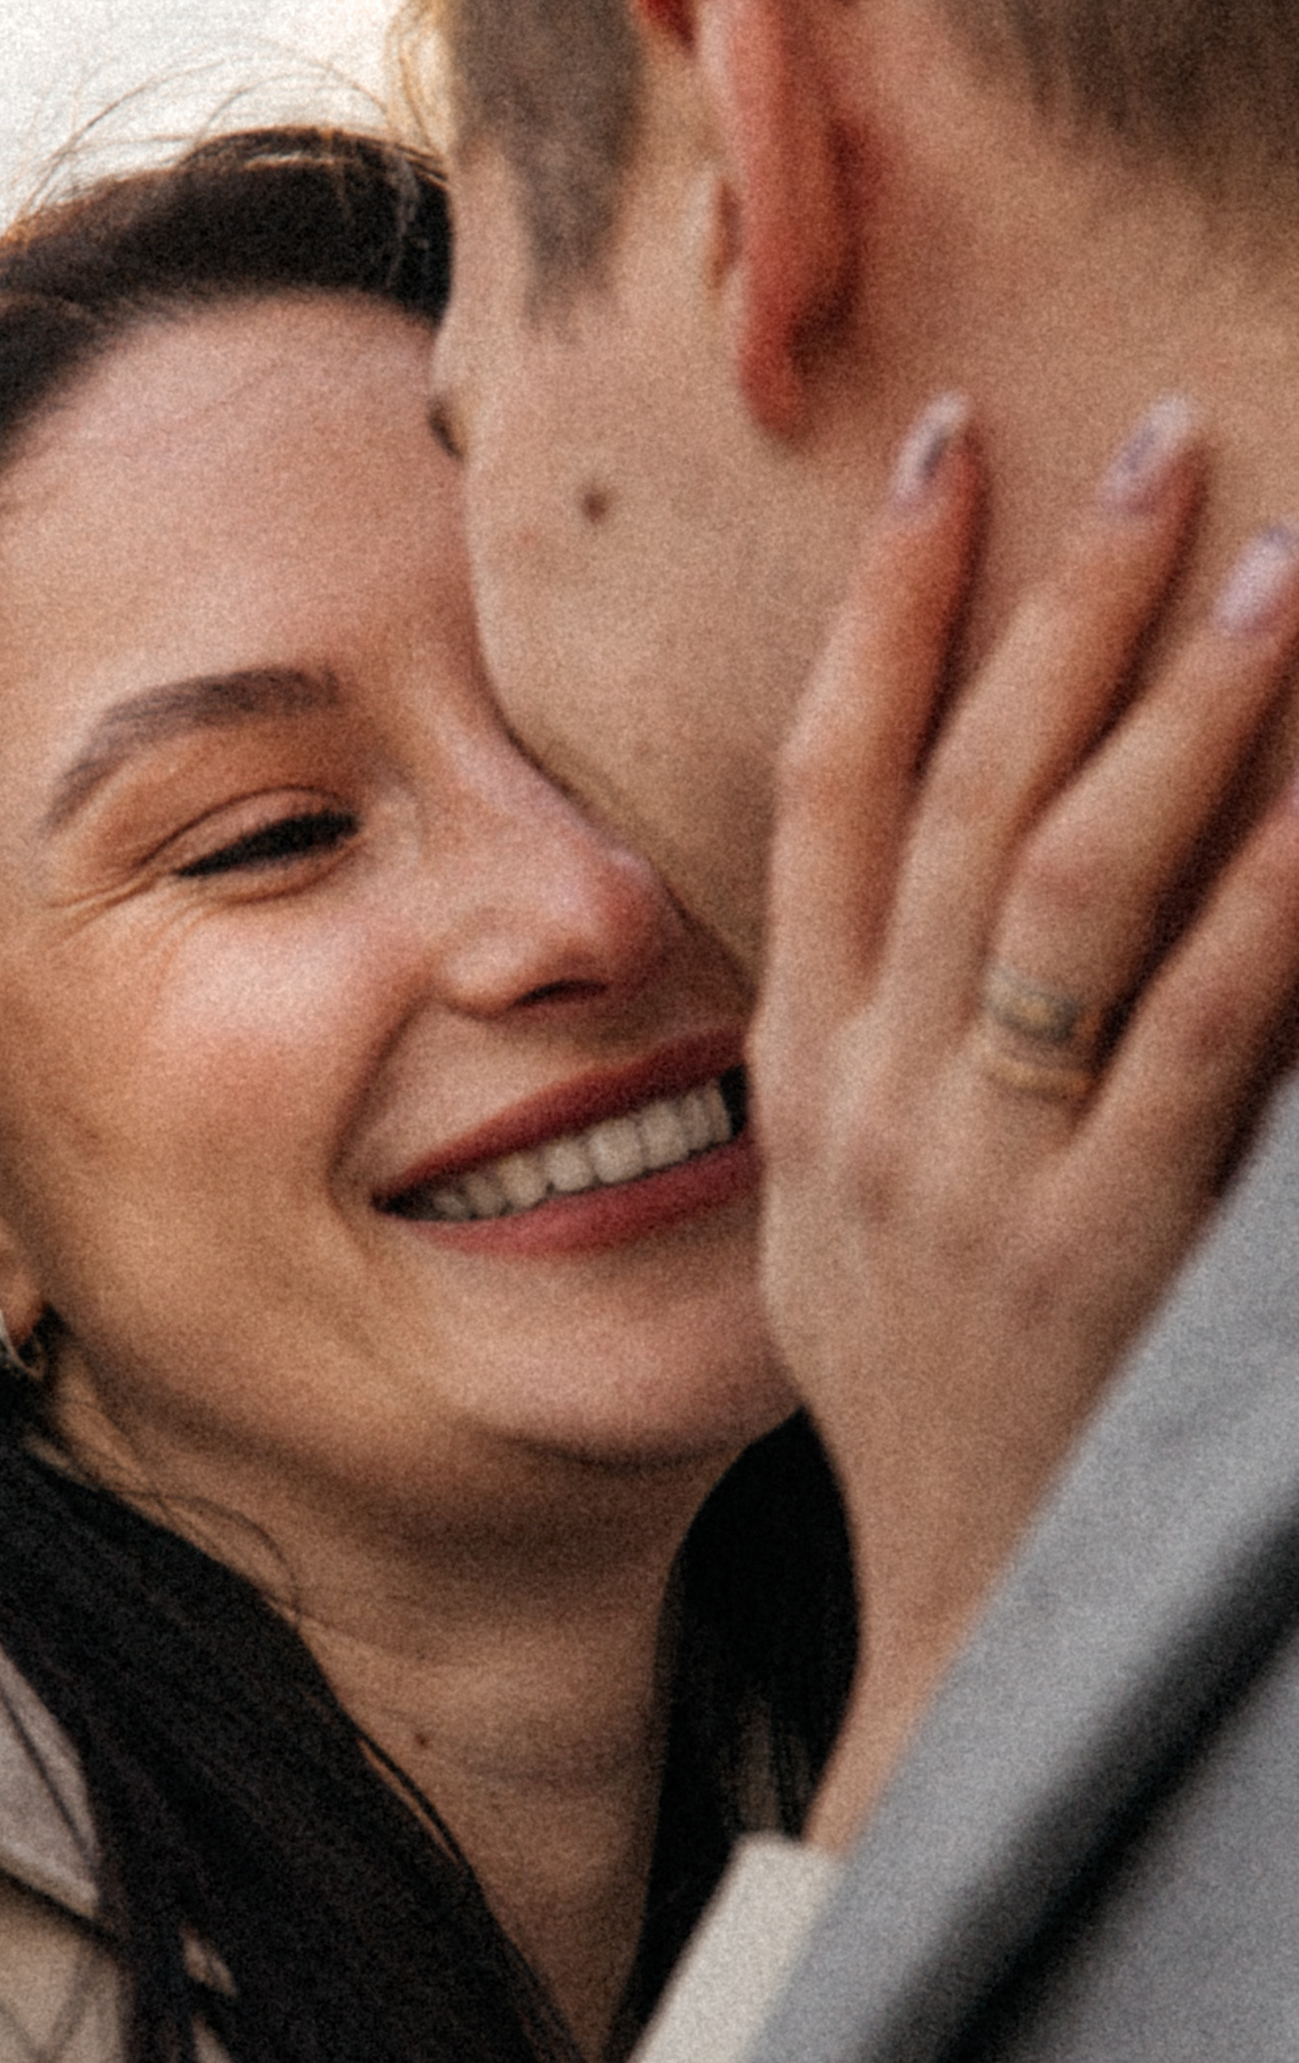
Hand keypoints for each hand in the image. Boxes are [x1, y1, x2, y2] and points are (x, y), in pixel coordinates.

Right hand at [753, 395, 1298, 1850]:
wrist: (968, 1618)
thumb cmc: (935, 1405)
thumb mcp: (845, 1221)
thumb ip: (880, 1053)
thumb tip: (961, 885)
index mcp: (810, 1079)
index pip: (827, 794)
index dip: (889, 613)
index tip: (950, 446)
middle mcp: (876, 1106)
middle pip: (961, 803)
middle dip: (1060, 607)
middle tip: (1161, 443)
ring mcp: (979, 1179)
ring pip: (1071, 891)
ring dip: (1179, 712)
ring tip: (1278, 567)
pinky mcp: (1100, 1251)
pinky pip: (1196, 1038)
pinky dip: (1272, 901)